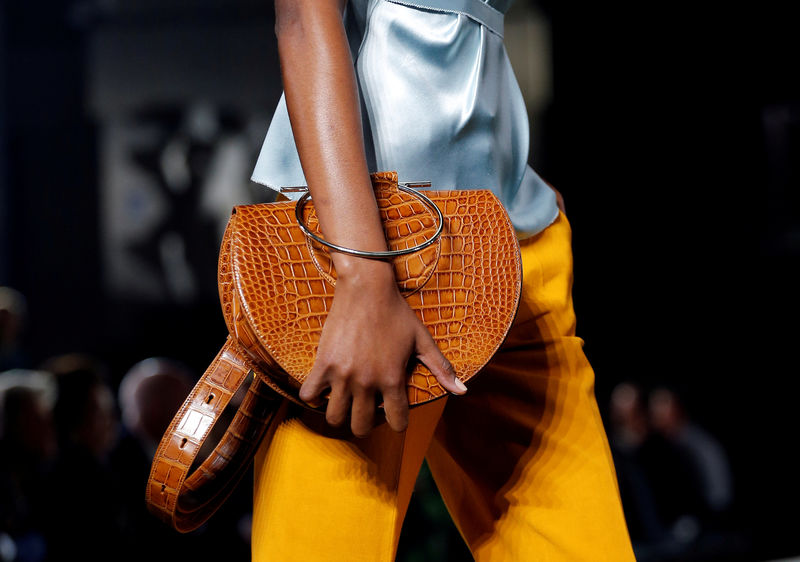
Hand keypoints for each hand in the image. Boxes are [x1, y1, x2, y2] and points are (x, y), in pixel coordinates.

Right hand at [299, 260, 465, 436]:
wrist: (366, 288)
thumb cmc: (396, 313)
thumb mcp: (422, 340)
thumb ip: (441, 368)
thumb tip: (463, 391)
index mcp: (393, 378)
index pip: (396, 422)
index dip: (397, 422)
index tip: (393, 413)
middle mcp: (367, 382)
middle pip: (361, 427)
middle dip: (365, 424)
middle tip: (366, 410)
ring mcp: (342, 374)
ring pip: (335, 417)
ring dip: (340, 414)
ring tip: (345, 403)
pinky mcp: (323, 363)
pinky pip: (309, 395)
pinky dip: (314, 397)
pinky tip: (324, 389)